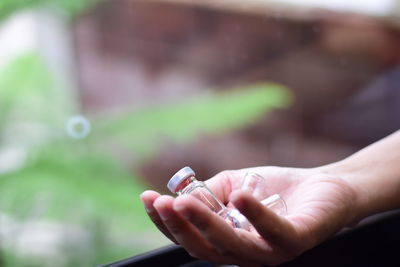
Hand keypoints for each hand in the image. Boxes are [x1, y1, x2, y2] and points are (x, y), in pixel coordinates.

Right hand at [140, 166, 357, 265]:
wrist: (324, 186)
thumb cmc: (275, 189)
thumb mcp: (233, 186)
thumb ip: (209, 193)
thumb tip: (181, 195)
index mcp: (228, 241)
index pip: (191, 238)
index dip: (166, 223)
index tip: (148, 198)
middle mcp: (246, 254)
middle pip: (206, 249)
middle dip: (180, 226)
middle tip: (164, 203)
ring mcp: (271, 251)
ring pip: (232, 246)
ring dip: (206, 223)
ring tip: (185, 202)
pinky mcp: (296, 241)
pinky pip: (273, 232)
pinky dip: (254, 215)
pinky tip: (238, 196)